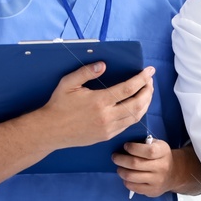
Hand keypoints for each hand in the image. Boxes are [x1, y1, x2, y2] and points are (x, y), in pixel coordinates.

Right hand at [36, 61, 155, 148]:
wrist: (50, 131)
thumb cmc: (58, 105)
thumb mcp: (68, 83)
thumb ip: (86, 72)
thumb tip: (103, 65)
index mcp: (99, 101)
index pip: (128, 88)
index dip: (142, 79)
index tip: (149, 71)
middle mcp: (106, 116)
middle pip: (137, 104)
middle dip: (148, 91)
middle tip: (150, 82)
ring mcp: (108, 128)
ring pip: (136, 117)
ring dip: (145, 104)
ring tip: (147, 93)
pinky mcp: (107, 136)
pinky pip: (127, 125)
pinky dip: (136, 115)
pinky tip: (136, 106)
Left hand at [113, 137, 181, 196]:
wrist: (173, 174)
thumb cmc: (160, 156)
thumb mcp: (157, 145)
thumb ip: (144, 143)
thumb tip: (124, 146)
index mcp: (163, 152)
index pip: (148, 151)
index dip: (133, 148)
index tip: (125, 146)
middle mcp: (162, 167)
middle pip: (135, 164)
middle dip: (121, 159)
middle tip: (115, 157)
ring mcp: (157, 181)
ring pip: (132, 176)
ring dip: (121, 171)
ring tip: (119, 167)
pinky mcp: (152, 191)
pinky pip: (133, 187)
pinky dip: (126, 181)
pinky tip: (126, 176)